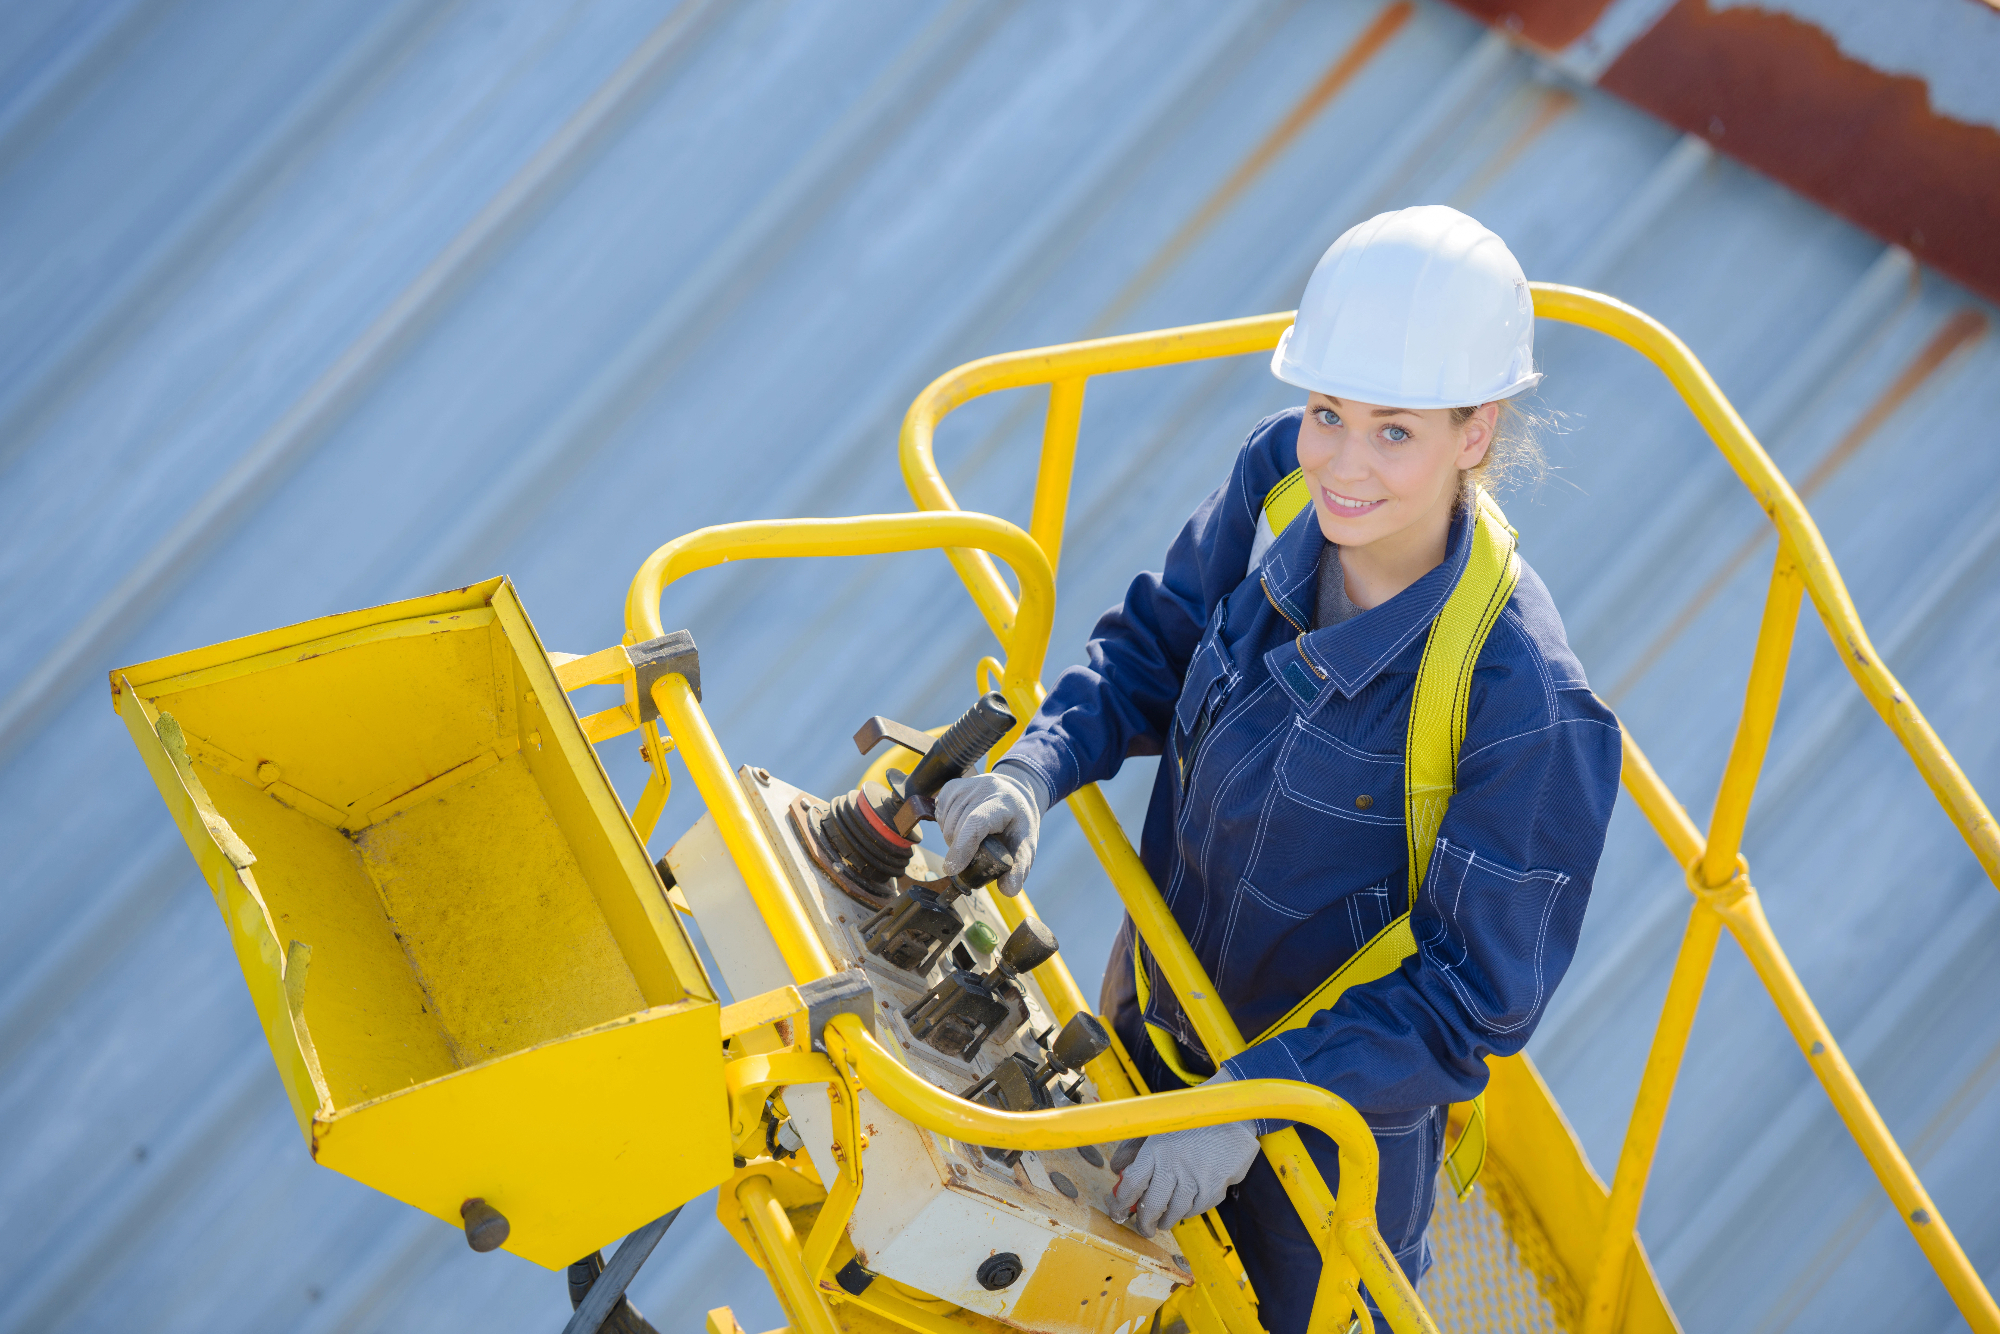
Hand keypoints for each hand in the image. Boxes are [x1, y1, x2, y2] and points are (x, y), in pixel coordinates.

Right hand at [934, 767, 1041, 894]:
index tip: (952, 869)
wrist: (1014, 792)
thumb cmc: (1019, 822)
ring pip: (945, 825)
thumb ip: (1020, 868)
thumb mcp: (1027, 843)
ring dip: (954, 840)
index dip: (962, 847)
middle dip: (961, 850)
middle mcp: (982, 789)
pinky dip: (947, 827)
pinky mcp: (951, 786)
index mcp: (1003, 802)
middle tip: (977, 853)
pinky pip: (939, 815)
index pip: (976, 823)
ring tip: (973, 839)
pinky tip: (963, 826)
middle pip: (957, 829)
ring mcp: (964, 786)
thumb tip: (1008, 891)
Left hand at [1110, 1099, 1258, 1236]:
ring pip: (1175, 1211)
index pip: (1132, 1184)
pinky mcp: (1215, 1186)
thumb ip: (1133, 1146)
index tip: (1117, 1211)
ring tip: (1162, 1222)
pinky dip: (1188, 1212)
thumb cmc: (1188, 1121)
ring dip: (1166, 1221)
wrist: (1228, 1115)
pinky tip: (1184, 1209)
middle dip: (1144, 1222)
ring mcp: (1195, 1177)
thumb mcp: (1157, 1127)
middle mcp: (1174, 1164)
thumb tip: (1116, 1168)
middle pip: (1152, 1204)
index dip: (1121, 1203)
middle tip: (1143, 1228)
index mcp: (1155, 1148)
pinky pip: (1197, 1209)